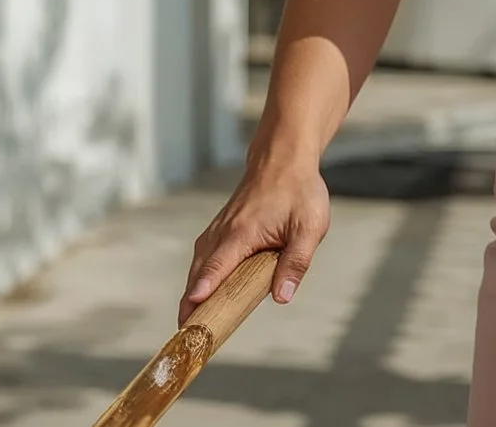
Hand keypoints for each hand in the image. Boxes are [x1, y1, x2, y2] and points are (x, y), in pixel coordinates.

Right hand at [181, 158, 329, 323]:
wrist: (283, 159)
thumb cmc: (298, 192)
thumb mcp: (309, 228)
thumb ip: (296, 262)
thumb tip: (282, 296)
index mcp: (242, 232)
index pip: (218, 267)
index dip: (204, 291)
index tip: (191, 313)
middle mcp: (224, 231)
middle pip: (200, 272)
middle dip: (190, 303)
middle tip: (185, 335)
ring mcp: (219, 229)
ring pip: (199, 265)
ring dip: (192, 292)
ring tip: (188, 324)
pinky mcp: (220, 229)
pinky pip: (204, 257)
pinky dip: (199, 277)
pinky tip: (200, 295)